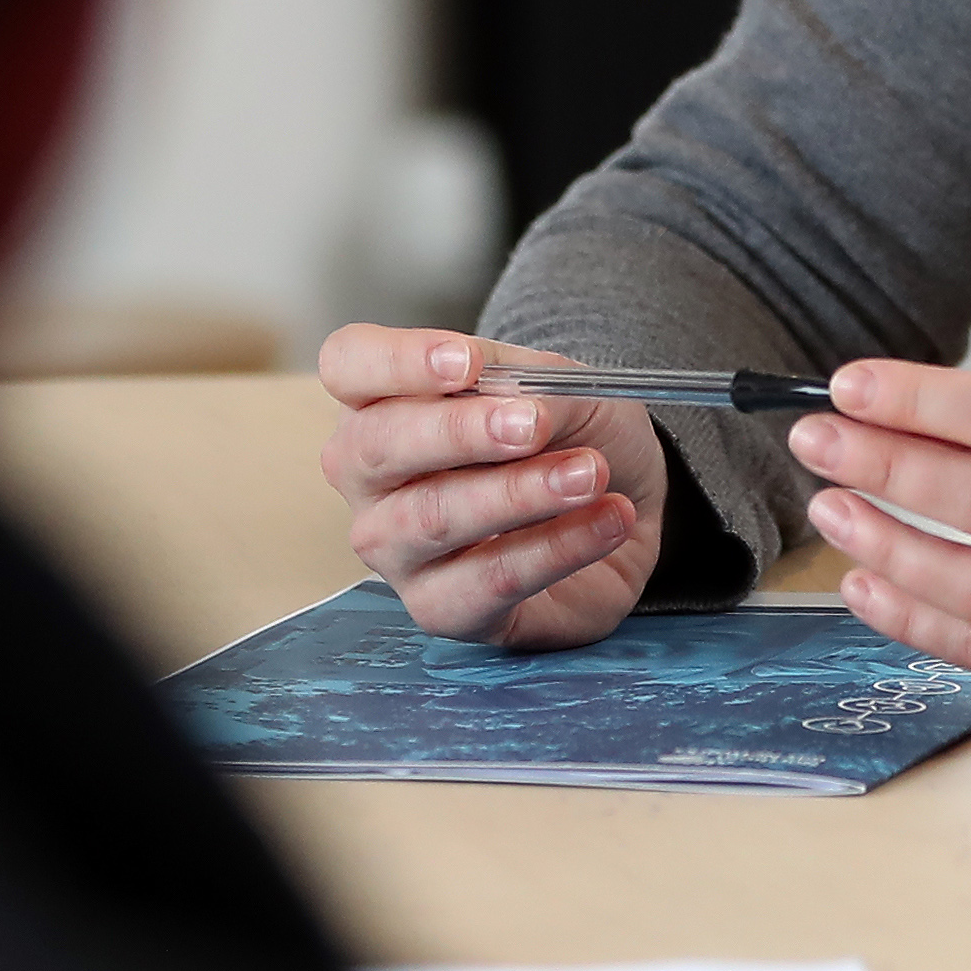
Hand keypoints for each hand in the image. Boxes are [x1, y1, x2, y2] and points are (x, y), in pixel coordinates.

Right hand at [316, 326, 667, 645]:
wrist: (621, 498)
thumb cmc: (566, 431)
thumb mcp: (559, 385)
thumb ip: (528, 388)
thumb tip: (519, 410)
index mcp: (381, 401)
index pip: (349, 364)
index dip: (398, 362)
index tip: (467, 364)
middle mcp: (370, 478)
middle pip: (376, 446)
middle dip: (459, 432)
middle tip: (534, 426)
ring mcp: (395, 550)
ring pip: (430, 518)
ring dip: (518, 493)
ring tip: (590, 473)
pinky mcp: (441, 609)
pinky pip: (488, 581)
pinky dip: (558, 547)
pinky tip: (607, 518)